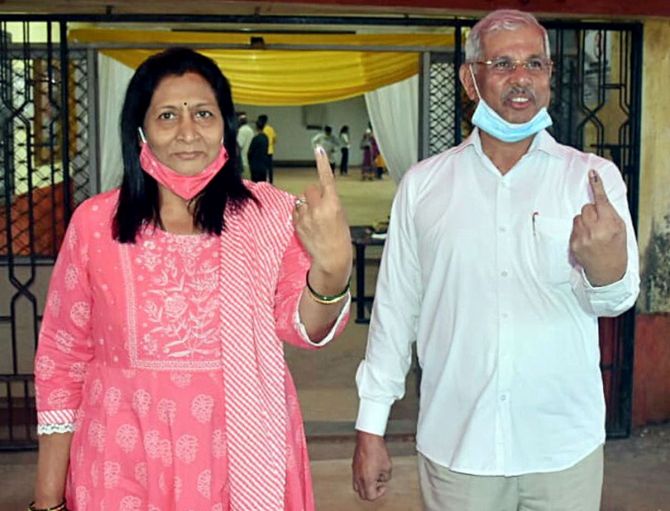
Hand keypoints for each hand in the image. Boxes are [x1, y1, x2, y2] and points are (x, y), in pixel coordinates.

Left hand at [293, 146, 351, 285]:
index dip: (322, 163)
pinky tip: (309, 223)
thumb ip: (330, 201)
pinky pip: (296, 210)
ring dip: (307, 204)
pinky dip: (301, 213)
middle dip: (315, 194)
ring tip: (315, 218)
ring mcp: (305, 217)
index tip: (318, 149)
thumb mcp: (341, 215)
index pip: (326, 179)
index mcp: (332, 205)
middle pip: (310, 188)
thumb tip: (320, 193)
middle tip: (321, 206)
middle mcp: (317, 209)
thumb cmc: (340, 238)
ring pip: (301, 199)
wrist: (331, 258)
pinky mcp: (297, 224)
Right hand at [352, 431, 392, 500]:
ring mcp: (355, 471)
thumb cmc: (377, 450)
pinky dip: (362, 478)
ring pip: (357, 487)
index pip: (371, 496)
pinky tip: (369, 470)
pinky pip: (356, 477)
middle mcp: (358, 477)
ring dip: (366, 486)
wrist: (368, 438)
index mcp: (367, 480)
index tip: (383, 486)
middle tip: (378, 485)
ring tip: (373, 478)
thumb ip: (386, 476)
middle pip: (362, 494)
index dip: (379, 493)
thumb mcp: (388, 466)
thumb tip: (383, 478)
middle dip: (371, 492)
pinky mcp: (354, 465)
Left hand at [569, 169, 626, 285]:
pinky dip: (579, 230)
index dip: (597, 186)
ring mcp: (582, 237)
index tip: (592, 174)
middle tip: (599, 222)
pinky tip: (587, 239)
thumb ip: (610, 213)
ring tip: (592, 232)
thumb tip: (599, 198)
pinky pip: (573, 228)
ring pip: (578, 217)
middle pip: (586, 207)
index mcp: (609, 225)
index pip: (601, 201)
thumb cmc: (616, 247)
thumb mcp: (620, 229)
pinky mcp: (573, 243)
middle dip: (592, 212)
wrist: (607, 271)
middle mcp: (594, 230)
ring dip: (584, 221)